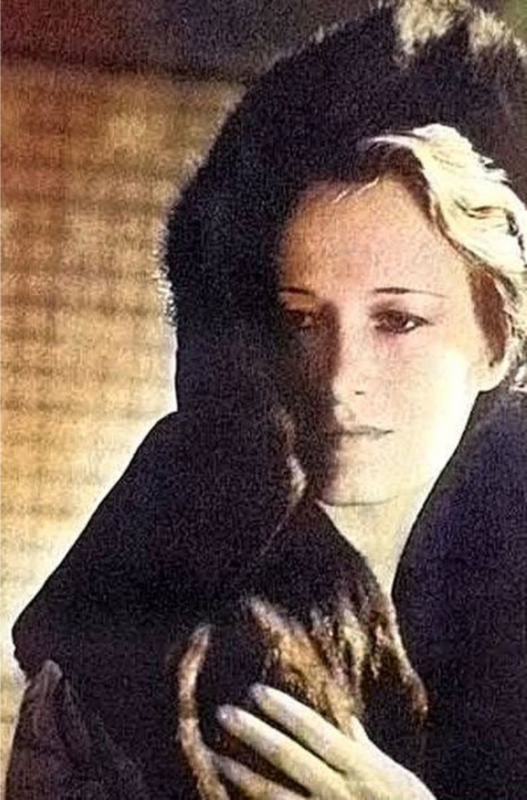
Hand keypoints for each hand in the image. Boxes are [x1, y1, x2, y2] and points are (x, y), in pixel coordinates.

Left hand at [212, 684, 434, 799]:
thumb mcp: (396, 776)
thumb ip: (366, 749)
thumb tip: (347, 722)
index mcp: (359, 766)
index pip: (313, 730)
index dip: (283, 709)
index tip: (255, 690)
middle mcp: (338, 790)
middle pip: (288, 757)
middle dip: (254, 733)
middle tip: (223, 712)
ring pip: (274, 795)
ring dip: (241, 774)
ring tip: (213, 756)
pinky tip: (224, 798)